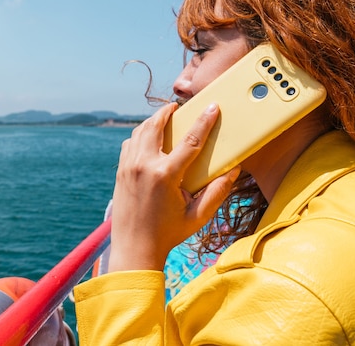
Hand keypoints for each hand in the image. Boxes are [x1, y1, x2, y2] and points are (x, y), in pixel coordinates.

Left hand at [108, 102, 239, 271]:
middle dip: (167, 111)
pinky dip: (139, 135)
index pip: (190, 140)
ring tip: (164, 119)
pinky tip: (148, 139)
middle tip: (178, 106)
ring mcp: (128, 167)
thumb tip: (234, 169)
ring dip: (152, 121)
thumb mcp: (198, 216)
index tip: (213, 106)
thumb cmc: (168, 234)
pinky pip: (129, 144)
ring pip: (139, 131)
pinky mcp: (120, 171)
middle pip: (155, 125)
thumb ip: (217, 192)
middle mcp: (144, 165)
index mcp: (165, 175)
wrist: (134, 249)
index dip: (204, 121)